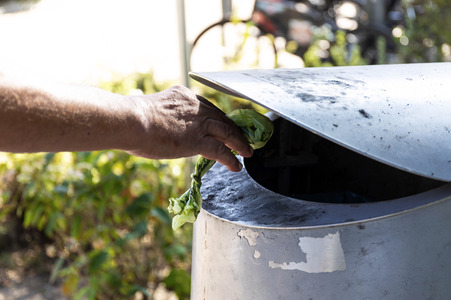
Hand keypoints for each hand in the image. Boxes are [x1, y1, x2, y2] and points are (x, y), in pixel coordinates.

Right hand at [126, 86, 252, 171]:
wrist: (131, 121)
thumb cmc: (131, 118)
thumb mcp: (151, 109)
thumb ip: (162, 116)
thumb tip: (161, 127)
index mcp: (183, 95)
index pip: (206, 107)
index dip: (217, 117)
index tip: (222, 124)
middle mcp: (195, 105)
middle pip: (221, 117)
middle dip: (233, 129)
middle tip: (242, 138)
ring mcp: (199, 122)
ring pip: (227, 132)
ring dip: (239, 143)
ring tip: (246, 152)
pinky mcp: (198, 139)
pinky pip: (220, 150)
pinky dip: (230, 158)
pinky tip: (236, 166)